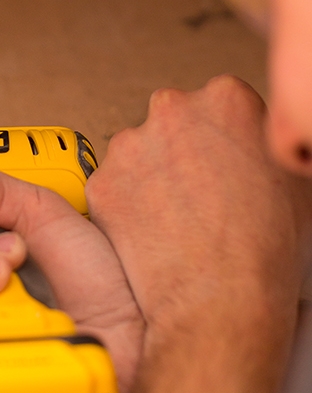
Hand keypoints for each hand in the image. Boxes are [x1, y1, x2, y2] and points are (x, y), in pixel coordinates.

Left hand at [87, 75, 311, 354]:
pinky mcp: (101, 181)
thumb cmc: (262, 244)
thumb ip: (263, 142)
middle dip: (177, 153)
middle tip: (195, 194)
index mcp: (226, 97)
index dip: (217, 141)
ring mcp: (130, 146)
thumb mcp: (291, 175)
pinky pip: (111, 188)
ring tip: (173, 219)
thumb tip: (258, 143)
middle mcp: (172, 110)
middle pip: (169, 124)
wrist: (218, 295)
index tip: (217, 163)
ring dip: (146, 178)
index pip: (214, 106)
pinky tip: (148, 231)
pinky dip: (122, 206)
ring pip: (135, 154)